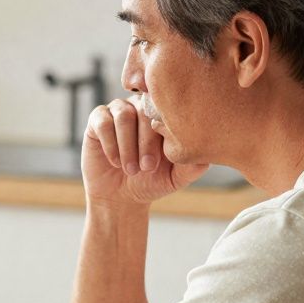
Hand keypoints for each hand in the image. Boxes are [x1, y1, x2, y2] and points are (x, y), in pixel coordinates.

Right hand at [81, 96, 208, 206]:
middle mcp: (141, 106)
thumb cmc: (152, 181)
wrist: (121, 196)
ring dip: (127, 145)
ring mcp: (118, 110)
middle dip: (146, 142)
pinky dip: (110, 144)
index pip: (167, 108)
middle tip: (147, 168)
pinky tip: (115, 161)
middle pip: (145, 110)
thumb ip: (194, 164)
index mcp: (163, 114)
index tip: (163, 160)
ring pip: (123, 115)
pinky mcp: (97, 120)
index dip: (164, 132)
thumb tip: (207, 150)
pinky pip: (103, 122)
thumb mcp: (177, 176)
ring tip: (131, 169)